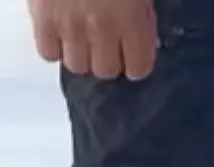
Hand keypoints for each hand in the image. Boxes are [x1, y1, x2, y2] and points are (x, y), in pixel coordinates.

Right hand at [27, 0, 157, 80]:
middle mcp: (103, 28)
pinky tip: (60, 32)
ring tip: (81, 38)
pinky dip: (54, 47)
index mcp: (133, 19)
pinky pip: (47, 53)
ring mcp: (70, 24)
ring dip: (81, 55)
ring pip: (77, 66)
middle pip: (106, 71)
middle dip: (108, 60)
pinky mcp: (42, 17)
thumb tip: (138, 38)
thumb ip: (139, 15)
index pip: (139, 68)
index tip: (132, 57)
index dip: (136, 64)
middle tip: (105, 45)